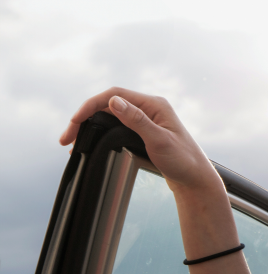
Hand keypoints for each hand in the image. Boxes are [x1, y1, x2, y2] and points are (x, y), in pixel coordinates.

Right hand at [61, 87, 219, 193]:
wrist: (194, 178)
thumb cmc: (182, 160)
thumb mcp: (158, 140)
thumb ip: (137, 120)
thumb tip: (114, 101)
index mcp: (154, 104)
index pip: (115, 95)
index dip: (90, 106)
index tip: (74, 123)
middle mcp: (149, 108)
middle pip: (109, 105)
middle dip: (85, 119)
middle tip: (67, 140)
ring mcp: (146, 120)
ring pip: (110, 116)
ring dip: (90, 126)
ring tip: (74, 144)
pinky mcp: (143, 131)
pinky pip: (115, 126)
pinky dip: (100, 133)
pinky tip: (90, 145)